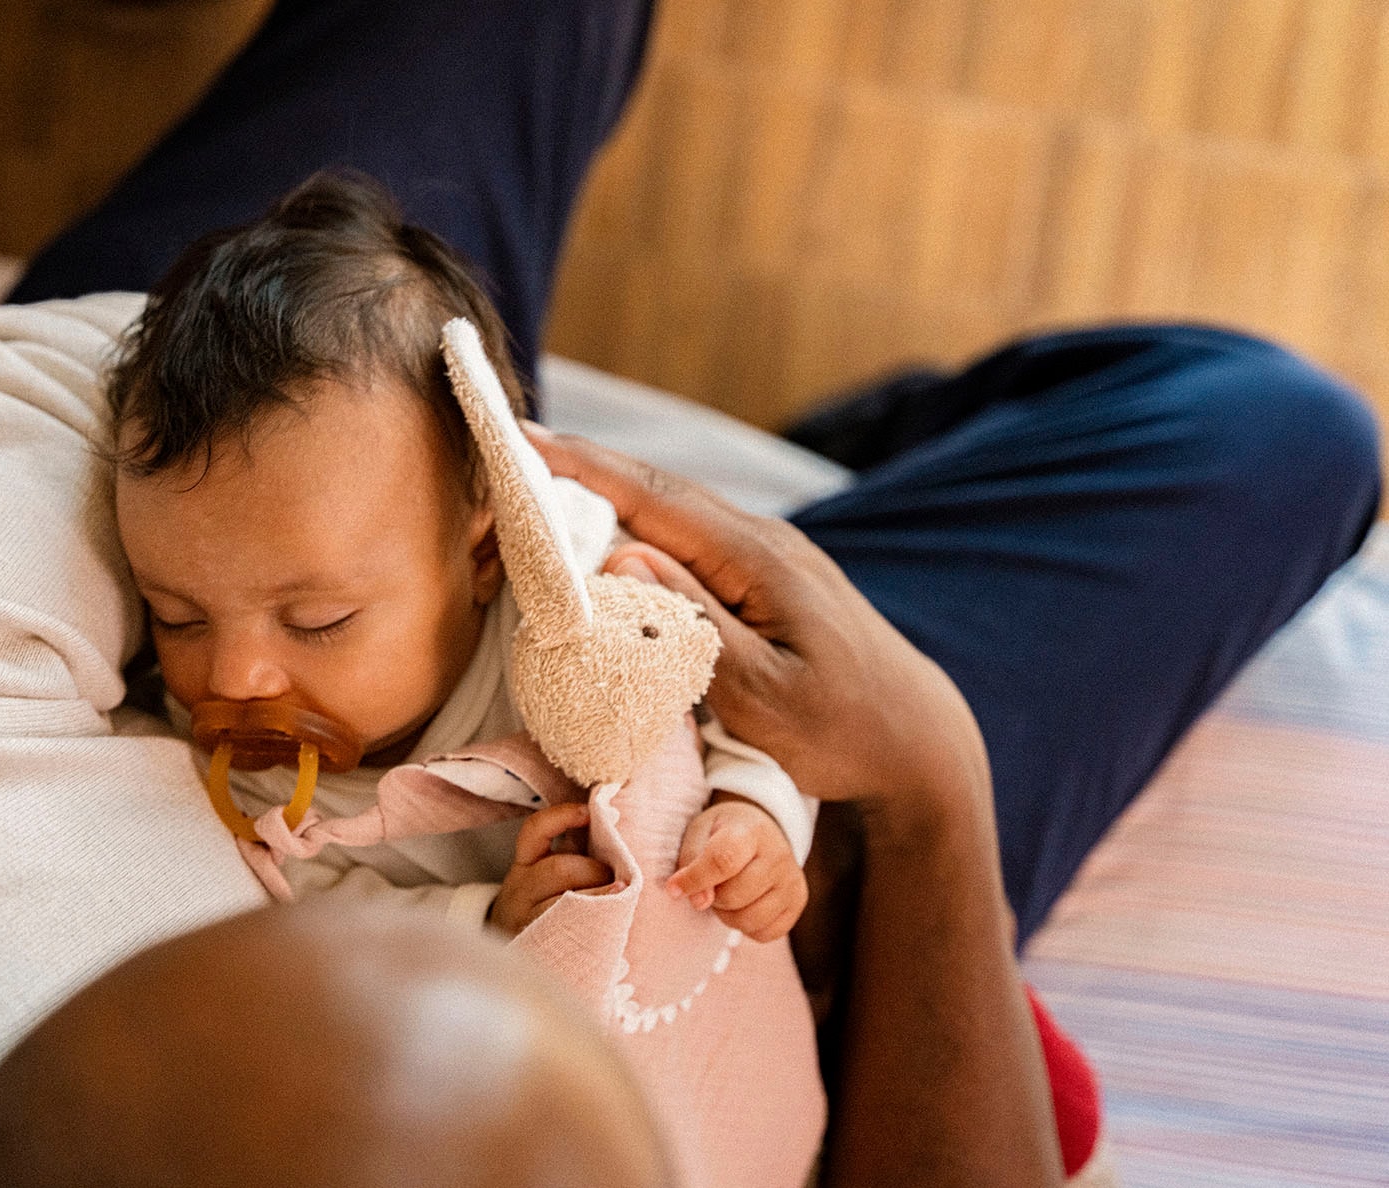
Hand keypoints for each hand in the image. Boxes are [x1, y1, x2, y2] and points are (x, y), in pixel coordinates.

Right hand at [490, 802, 614, 934]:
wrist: (513, 952)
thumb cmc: (543, 905)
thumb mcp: (546, 876)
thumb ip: (572, 854)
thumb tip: (612, 821)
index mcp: (524, 866)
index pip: (534, 831)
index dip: (561, 816)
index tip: (587, 813)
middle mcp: (521, 890)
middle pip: (559, 869)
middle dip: (594, 870)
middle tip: (616, 880)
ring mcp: (528, 918)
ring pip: (567, 900)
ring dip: (601, 895)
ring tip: (619, 897)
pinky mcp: (541, 941)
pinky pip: (571, 927)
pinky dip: (598, 918)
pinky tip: (614, 917)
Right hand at [523, 423, 990, 830]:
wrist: (915, 738)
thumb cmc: (843, 730)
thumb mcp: (765, 694)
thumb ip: (696, 622)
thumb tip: (622, 557)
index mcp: (756, 559)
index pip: (653, 499)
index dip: (581, 467)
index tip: (517, 437)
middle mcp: (760, 540)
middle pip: (653, 492)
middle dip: (576, 472)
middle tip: (503, 458)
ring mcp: (765, 554)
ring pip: (668, 513)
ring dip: (602, 499)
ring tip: (535, 493)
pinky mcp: (763, 577)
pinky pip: (686, 539)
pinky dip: (634, 529)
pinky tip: (603, 536)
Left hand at [667, 794, 806, 940]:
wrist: (759, 830)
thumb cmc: (720, 833)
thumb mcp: (698, 833)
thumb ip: (691, 864)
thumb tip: (699, 903)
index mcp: (750, 831)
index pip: (723, 861)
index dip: (695, 880)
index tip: (674, 888)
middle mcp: (778, 855)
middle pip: (733, 896)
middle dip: (713, 897)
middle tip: (712, 883)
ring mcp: (792, 880)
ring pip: (749, 920)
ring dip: (727, 914)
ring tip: (727, 893)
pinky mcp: (798, 902)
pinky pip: (764, 934)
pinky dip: (746, 927)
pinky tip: (745, 904)